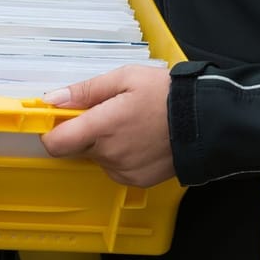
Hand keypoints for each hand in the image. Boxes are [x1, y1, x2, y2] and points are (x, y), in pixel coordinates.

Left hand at [40, 65, 175, 187]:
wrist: (208, 121)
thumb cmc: (167, 95)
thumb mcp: (125, 78)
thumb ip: (86, 91)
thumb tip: (53, 100)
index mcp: (103, 126)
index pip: (56, 143)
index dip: (52, 132)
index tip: (58, 120)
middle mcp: (109, 154)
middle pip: (76, 148)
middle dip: (84, 132)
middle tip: (107, 114)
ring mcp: (123, 170)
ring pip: (97, 158)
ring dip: (104, 145)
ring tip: (131, 126)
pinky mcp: (136, 181)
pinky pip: (115, 169)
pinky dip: (120, 157)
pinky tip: (140, 141)